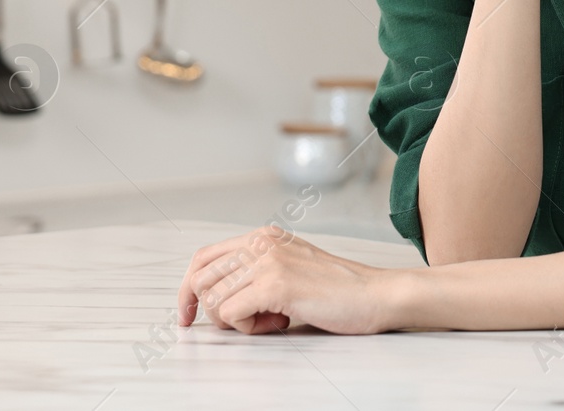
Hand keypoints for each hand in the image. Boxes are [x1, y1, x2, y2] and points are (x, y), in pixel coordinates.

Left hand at [177, 225, 401, 334]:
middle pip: (199, 279)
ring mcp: (268, 260)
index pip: (203, 258)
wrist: (376, 295)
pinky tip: (279, 323)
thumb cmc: (337, 291)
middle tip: (245, 324)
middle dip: (213, 311)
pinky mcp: (276, 284)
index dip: (187, 290)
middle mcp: (261, 241)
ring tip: (270, 320)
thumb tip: (211, 299)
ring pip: (213, 300)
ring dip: (235, 321)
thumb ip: (256, 272)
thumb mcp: (289, 268)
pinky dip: (248, 328)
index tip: (188, 317)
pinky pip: (232, 314)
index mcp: (263, 235)